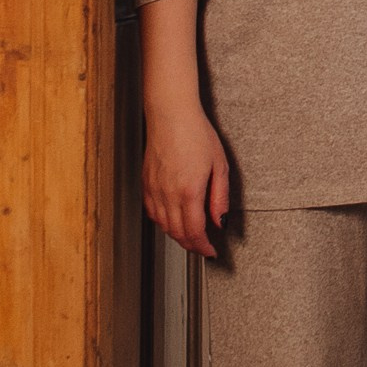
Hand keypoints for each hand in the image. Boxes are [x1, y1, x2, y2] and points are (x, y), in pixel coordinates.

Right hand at [143, 102, 230, 257]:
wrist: (171, 114)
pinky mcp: (146, 183)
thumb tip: (220, 221)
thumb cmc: (196, 134)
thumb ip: (220, 198)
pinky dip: (163, 222)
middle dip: (191, 245)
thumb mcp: (219, 165)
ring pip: (163, 225)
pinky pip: (153, 212)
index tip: (211, 252)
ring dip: (177, 235)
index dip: (203, 247)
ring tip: (191, 236)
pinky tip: (172, 220)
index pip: (194, 232)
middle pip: (177, 233)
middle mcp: (168, 194)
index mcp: (189, 191)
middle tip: (203, 248)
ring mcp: (154, 189)